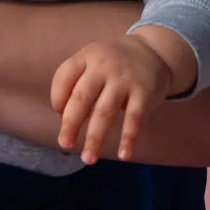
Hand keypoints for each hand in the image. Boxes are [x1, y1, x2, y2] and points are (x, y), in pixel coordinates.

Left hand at [51, 36, 177, 165]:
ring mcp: (124, 79)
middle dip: (71, 123)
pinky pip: (134, 118)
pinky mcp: (144, 92)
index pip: (64, 77)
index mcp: (86, 57)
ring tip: (88, 158)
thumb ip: (77, 82)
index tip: (59, 114)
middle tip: (64, 144)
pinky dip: (128, 138)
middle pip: (82, 97)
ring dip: (95, 138)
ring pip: (105, 111)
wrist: (152, 51)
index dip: (58, 98)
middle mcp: (103, 67)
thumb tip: (64, 117)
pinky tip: (123, 155)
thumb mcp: (93, 60)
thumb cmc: (113, 63)